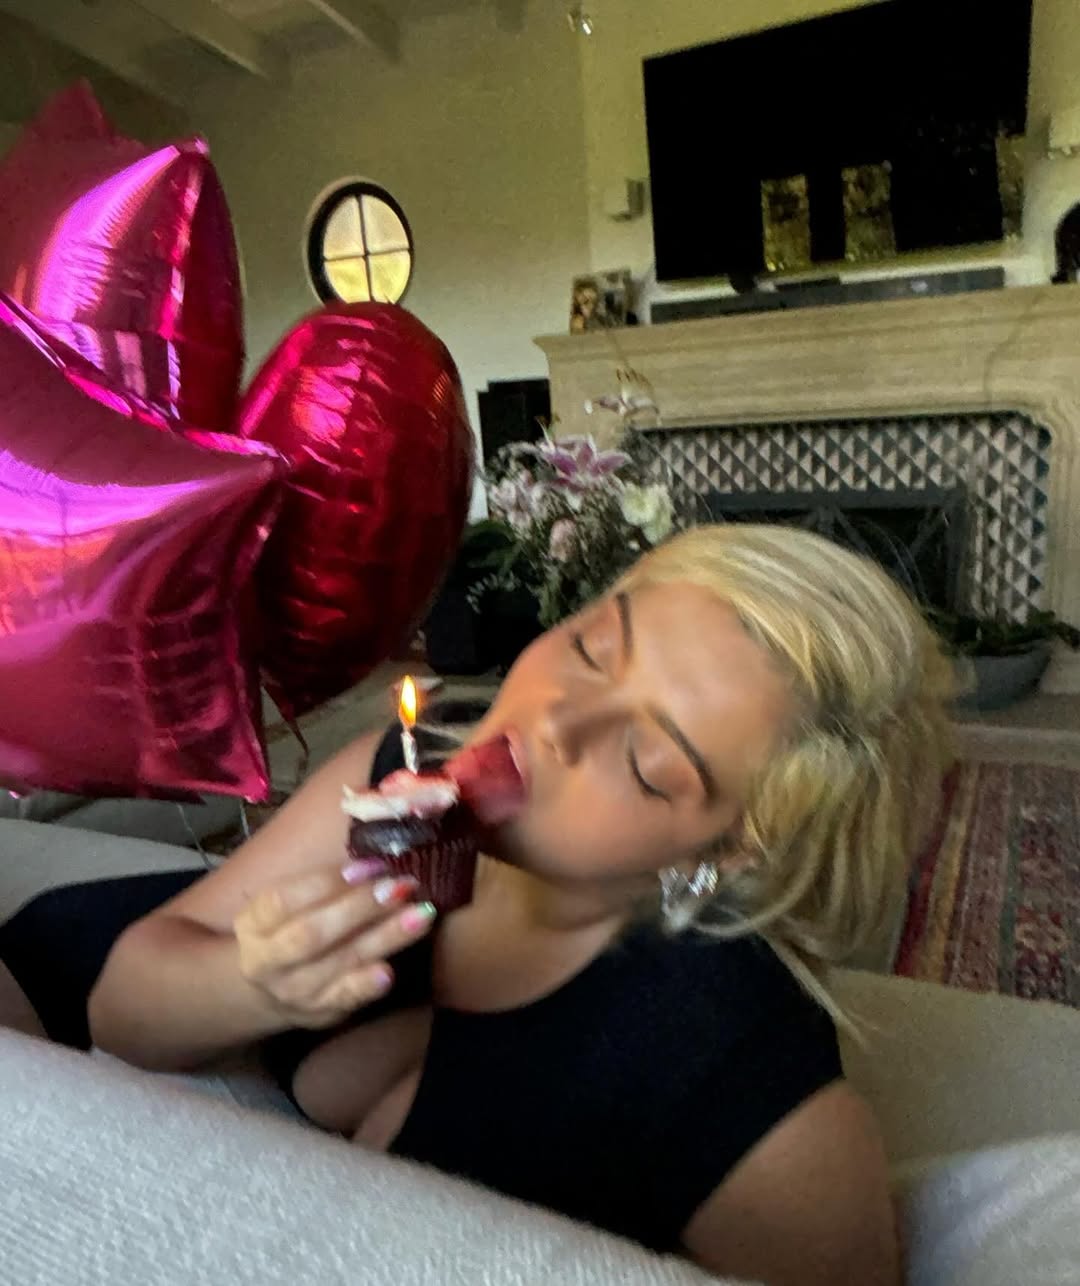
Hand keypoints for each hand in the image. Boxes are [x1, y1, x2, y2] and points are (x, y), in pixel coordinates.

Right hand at [233, 860, 435, 1029]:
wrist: (267, 991)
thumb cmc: (285, 931)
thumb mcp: (284, 905)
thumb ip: (318, 886)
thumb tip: (374, 861)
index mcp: (254, 924)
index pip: (284, 900)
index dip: (328, 882)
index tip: (371, 865)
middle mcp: (267, 961)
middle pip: (311, 934)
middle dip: (359, 908)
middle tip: (401, 886)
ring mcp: (293, 991)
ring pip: (339, 962)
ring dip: (384, 937)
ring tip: (420, 915)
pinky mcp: (319, 1012)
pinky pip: (345, 998)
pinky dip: (367, 985)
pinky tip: (389, 970)